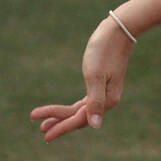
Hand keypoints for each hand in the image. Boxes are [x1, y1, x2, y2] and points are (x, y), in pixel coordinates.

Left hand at [30, 16, 133, 141]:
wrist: (119, 30)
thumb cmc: (105, 50)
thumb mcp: (96, 75)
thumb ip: (95, 101)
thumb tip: (95, 126)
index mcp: (106, 100)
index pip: (78, 119)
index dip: (60, 126)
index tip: (42, 131)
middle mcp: (107, 100)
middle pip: (79, 118)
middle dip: (59, 124)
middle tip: (41, 130)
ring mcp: (104, 93)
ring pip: (80, 111)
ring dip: (63, 117)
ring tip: (45, 123)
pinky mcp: (101, 84)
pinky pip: (84, 103)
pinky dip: (71, 108)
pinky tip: (63, 110)